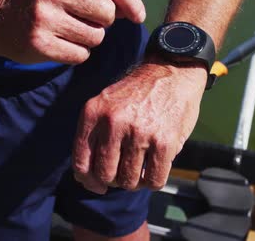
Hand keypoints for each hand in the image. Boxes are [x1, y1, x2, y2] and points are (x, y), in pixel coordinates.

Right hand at [0, 0, 145, 63]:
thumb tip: (131, 10)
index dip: (131, 1)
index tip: (138, 16)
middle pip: (107, 13)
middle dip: (105, 21)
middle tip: (88, 20)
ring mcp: (44, 18)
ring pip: (96, 37)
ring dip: (90, 38)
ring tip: (70, 31)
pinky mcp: (40, 44)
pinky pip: (81, 55)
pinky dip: (77, 53)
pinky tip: (61, 43)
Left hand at [72, 58, 207, 193]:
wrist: (173, 69)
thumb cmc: (139, 92)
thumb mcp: (107, 103)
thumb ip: (95, 134)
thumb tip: (88, 178)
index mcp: (93, 113)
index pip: (81, 162)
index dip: (88, 180)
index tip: (97, 183)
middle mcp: (113, 122)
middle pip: (105, 175)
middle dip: (113, 181)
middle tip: (122, 174)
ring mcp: (139, 133)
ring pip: (129, 181)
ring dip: (134, 182)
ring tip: (140, 171)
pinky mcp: (164, 142)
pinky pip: (153, 179)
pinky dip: (153, 181)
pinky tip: (154, 170)